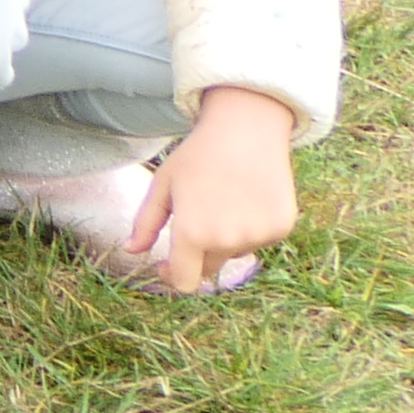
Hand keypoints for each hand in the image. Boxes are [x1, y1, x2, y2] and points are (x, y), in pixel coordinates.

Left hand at [132, 88, 299, 290]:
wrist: (245, 131)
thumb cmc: (197, 157)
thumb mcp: (163, 185)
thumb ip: (145, 223)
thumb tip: (132, 251)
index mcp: (193, 233)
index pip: (185, 281)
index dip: (173, 277)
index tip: (166, 265)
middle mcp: (227, 241)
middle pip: (209, 268)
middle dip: (197, 254)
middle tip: (195, 221)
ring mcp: (258, 236)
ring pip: (234, 252)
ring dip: (225, 239)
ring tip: (222, 199)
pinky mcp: (281, 228)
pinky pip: (259, 241)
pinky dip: (250, 229)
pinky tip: (246, 198)